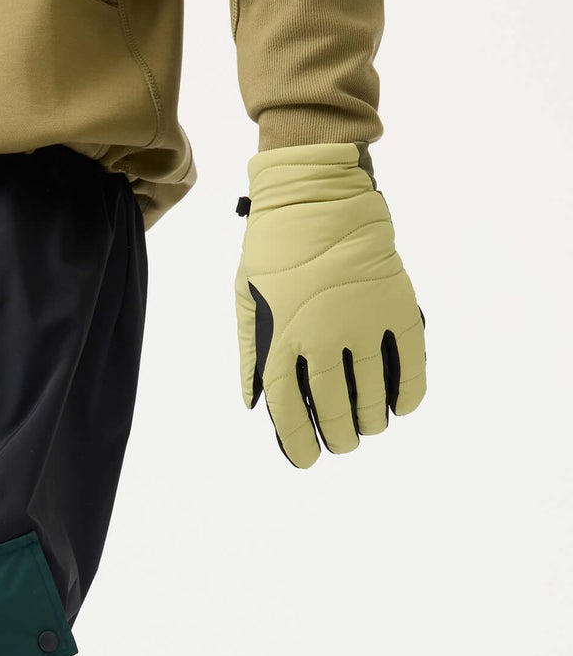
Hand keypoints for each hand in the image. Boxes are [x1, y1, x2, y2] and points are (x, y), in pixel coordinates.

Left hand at [235, 144, 424, 469]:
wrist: (317, 196)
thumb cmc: (274, 249)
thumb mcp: (246, 302)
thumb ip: (252, 355)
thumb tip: (254, 404)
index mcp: (280, 341)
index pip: (289, 411)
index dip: (298, 443)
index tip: (308, 459)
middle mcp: (322, 338)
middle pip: (334, 409)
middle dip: (339, 436)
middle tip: (343, 444)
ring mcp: (362, 323)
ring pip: (373, 394)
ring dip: (372, 420)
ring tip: (370, 427)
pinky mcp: (395, 306)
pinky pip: (409, 361)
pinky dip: (409, 390)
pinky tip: (402, 407)